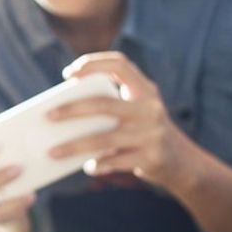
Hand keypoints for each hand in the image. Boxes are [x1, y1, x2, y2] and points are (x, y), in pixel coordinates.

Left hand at [49, 52, 194, 190]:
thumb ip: (110, 106)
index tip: (68, 74)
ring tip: (52, 152)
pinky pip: (115, 161)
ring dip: (74, 146)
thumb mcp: (136, 112)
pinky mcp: (151, 157)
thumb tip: (62, 114)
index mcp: (145, 90)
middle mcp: (150, 108)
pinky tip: (88, 167)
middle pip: (103, 104)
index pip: (120, 65)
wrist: (183, 162)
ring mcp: (152, 133)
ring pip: (104, 139)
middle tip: (48, 116)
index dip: (93, 64)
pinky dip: (98, 164)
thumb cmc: (144, 132)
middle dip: (72, 109)